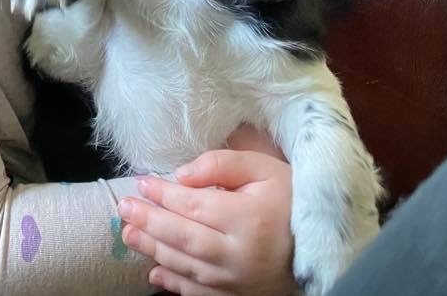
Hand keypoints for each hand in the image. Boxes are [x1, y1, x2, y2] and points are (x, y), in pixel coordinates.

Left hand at [118, 127, 294, 295]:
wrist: (323, 240)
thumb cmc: (288, 197)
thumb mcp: (262, 167)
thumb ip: (222, 164)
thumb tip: (182, 175)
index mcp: (249, 217)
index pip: (195, 205)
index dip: (164, 194)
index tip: (143, 183)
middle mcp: (242, 253)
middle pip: (185, 238)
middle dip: (150, 222)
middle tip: (124, 209)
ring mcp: (240, 281)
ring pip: (188, 267)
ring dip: (154, 251)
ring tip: (130, 234)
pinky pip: (202, 294)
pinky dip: (175, 285)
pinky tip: (154, 273)